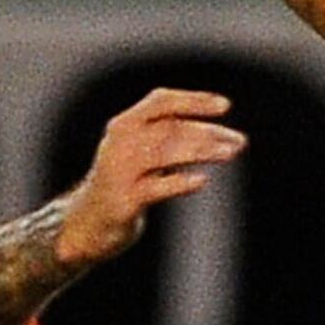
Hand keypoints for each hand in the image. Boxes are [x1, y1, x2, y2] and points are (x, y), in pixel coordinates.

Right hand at [57, 89, 247, 266]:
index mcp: (124, 125)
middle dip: (208, 133)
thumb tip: (221, 136)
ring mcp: (119, 172)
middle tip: (239, 142)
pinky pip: (155, 188)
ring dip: (202, 151)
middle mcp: (119, 144)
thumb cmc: (123, 184)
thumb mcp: (140, 153)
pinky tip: (201, 181)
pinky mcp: (123, 201)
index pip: (161, 102)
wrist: (86, 223)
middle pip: (169, 129)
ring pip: (164, 153)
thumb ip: (170, 139)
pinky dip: (179, 182)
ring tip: (230, 154)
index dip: (194, 100)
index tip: (225, 106)